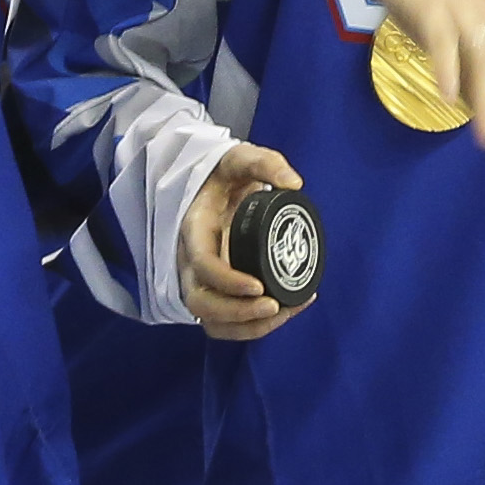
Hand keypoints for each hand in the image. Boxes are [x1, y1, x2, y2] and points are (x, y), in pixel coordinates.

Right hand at [181, 142, 310, 338]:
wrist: (214, 185)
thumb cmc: (225, 174)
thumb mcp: (241, 158)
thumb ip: (266, 162)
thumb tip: (294, 184)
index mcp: (195, 229)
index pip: (202, 266)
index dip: (228, 282)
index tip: (260, 286)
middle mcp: (190, 260)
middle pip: (201, 303)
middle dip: (237, 313)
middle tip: (274, 306)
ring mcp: (200, 279)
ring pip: (211, 320)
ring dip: (246, 327)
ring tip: (283, 313)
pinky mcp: (215, 290)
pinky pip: (224, 322)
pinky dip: (250, 327)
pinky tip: (285, 312)